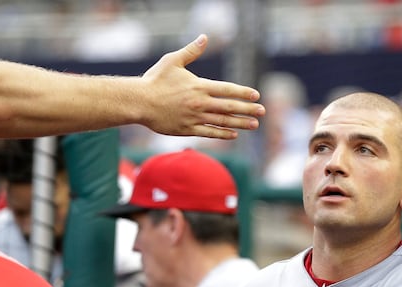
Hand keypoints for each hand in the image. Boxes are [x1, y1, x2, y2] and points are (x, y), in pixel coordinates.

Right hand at [140, 34, 265, 138]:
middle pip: (229, 107)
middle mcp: (200, 103)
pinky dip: (223, 134)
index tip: (256, 95)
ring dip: (240, 123)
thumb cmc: (155, 80)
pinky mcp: (187, 129)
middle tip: (263, 112)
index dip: (243, 93)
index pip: (227, 89)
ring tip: (254, 125)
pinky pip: (209, 133)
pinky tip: (234, 134)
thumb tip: (204, 37)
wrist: (138, 102)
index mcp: (199, 86)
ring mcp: (194, 117)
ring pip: (222, 121)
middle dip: (248, 109)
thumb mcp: (173, 61)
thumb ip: (191, 51)